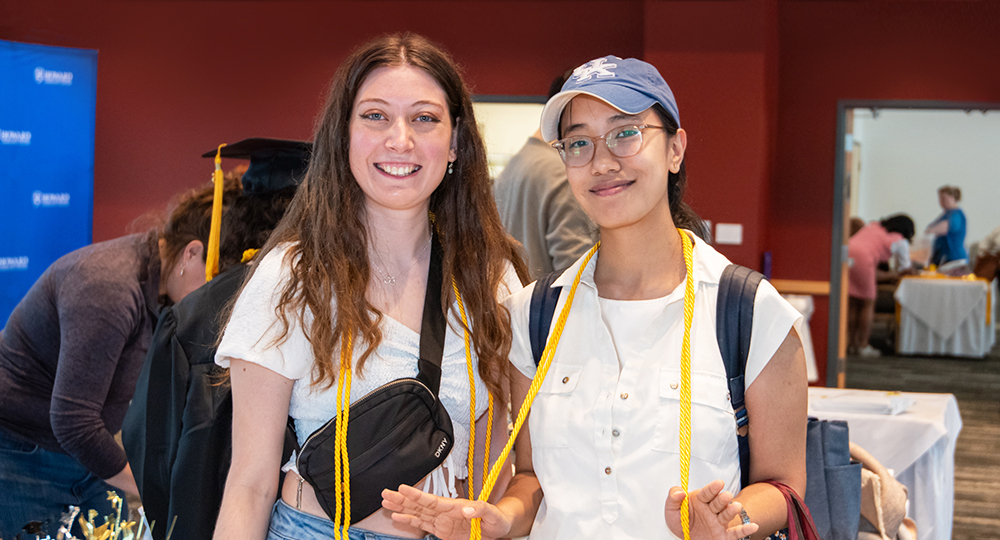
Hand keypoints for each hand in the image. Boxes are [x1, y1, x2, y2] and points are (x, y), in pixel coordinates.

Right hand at [382, 485, 512, 539]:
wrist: (498, 528)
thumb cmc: (496, 518)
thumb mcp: (492, 514)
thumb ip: (480, 509)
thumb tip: (467, 510)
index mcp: (454, 506)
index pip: (431, 500)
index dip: (416, 495)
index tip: (402, 488)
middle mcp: (444, 512)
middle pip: (419, 504)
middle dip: (402, 499)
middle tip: (385, 493)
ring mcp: (442, 521)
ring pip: (417, 513)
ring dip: (402, 508)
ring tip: (386, 502)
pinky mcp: (441, 531)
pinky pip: (422, 525)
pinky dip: (409, 521)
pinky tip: (397, 517)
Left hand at [664, 479, 757, 539]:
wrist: (686, 538)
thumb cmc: (680, 521)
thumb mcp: (671, 510)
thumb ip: (673, 498)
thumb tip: (680, 492)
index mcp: (700, 500)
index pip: (707, 492)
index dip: (713, 488)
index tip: (719, 483)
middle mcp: (711, 510)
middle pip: (718, 502)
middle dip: (722, 498)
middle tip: (726, 496)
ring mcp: (718, 522)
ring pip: (727, 514)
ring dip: (732, 510)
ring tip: (735, 506)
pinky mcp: (723, 535)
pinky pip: (735, 533)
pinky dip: (745, 530)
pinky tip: (753, 526)